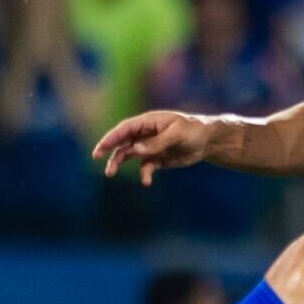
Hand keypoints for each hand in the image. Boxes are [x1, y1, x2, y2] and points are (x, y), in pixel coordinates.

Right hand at [93, 110, 213, 184]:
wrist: (208, 141)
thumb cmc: (193, 130)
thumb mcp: (177, 134)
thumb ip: (156, 142)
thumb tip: (136, 149)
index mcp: (149, 122)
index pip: (125, 128)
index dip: (111, 137)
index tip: (100, 147)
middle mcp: (146, 134)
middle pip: (122, 141)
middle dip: (108, 149)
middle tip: (95, 157)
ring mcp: (150, 146)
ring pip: (129, 154)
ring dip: (119, 163)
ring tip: (109, 173)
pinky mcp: (157, 159)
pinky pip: (145, 167)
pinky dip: (143, 174)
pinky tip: (146, 182)